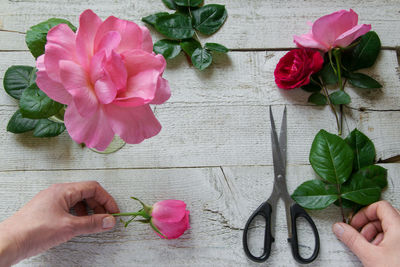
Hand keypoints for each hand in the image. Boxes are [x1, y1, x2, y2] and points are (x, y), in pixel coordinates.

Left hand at [0, 181, 119, 265]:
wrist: (8, 242)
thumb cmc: (34, 231)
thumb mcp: (68, 227)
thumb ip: (92, 223)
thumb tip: (109, 221)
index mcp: (64, 190)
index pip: (93, 188)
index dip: (106, 200)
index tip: (114, 212)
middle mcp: (58, 192)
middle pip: (86, 193)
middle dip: (99, 206)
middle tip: (106, 219)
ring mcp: (51, 201)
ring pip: (77, 201)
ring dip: (89, 211)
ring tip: (94, 224)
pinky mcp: (46, 211)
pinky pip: (68, 208)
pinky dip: (78, 215)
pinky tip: (78, 225)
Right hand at [332, 200, 399, 266]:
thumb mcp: (369, 256)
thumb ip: (352, 239)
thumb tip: (340, 228)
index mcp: (399, 226)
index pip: (380, 206)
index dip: (364, 213)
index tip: (355, 223)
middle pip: (384, 216)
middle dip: (368, 225)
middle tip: (359, 235)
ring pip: (390, 227)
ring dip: (376, 234)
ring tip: (369, 247)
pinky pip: (396, 237)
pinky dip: (385, 242)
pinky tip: (379, 253)